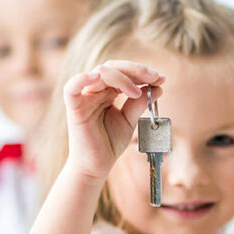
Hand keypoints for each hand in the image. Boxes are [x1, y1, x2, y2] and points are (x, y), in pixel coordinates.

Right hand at [62, 60, 163, 181]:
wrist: (96, 166)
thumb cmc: (109, 144)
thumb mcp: (130, 121)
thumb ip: (140, 104)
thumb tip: (158, 88)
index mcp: (107, 92)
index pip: (123, 72)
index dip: (142, 73)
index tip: (161, 79)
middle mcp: (94, 90)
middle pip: (112, 67)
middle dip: (136, 70)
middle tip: (155, 77)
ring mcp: (83, 97)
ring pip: (100, 73)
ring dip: (122, 78)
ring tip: (137, 92)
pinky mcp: (74, 108)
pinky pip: (72, 87)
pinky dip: (83, 78)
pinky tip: (98, 77)